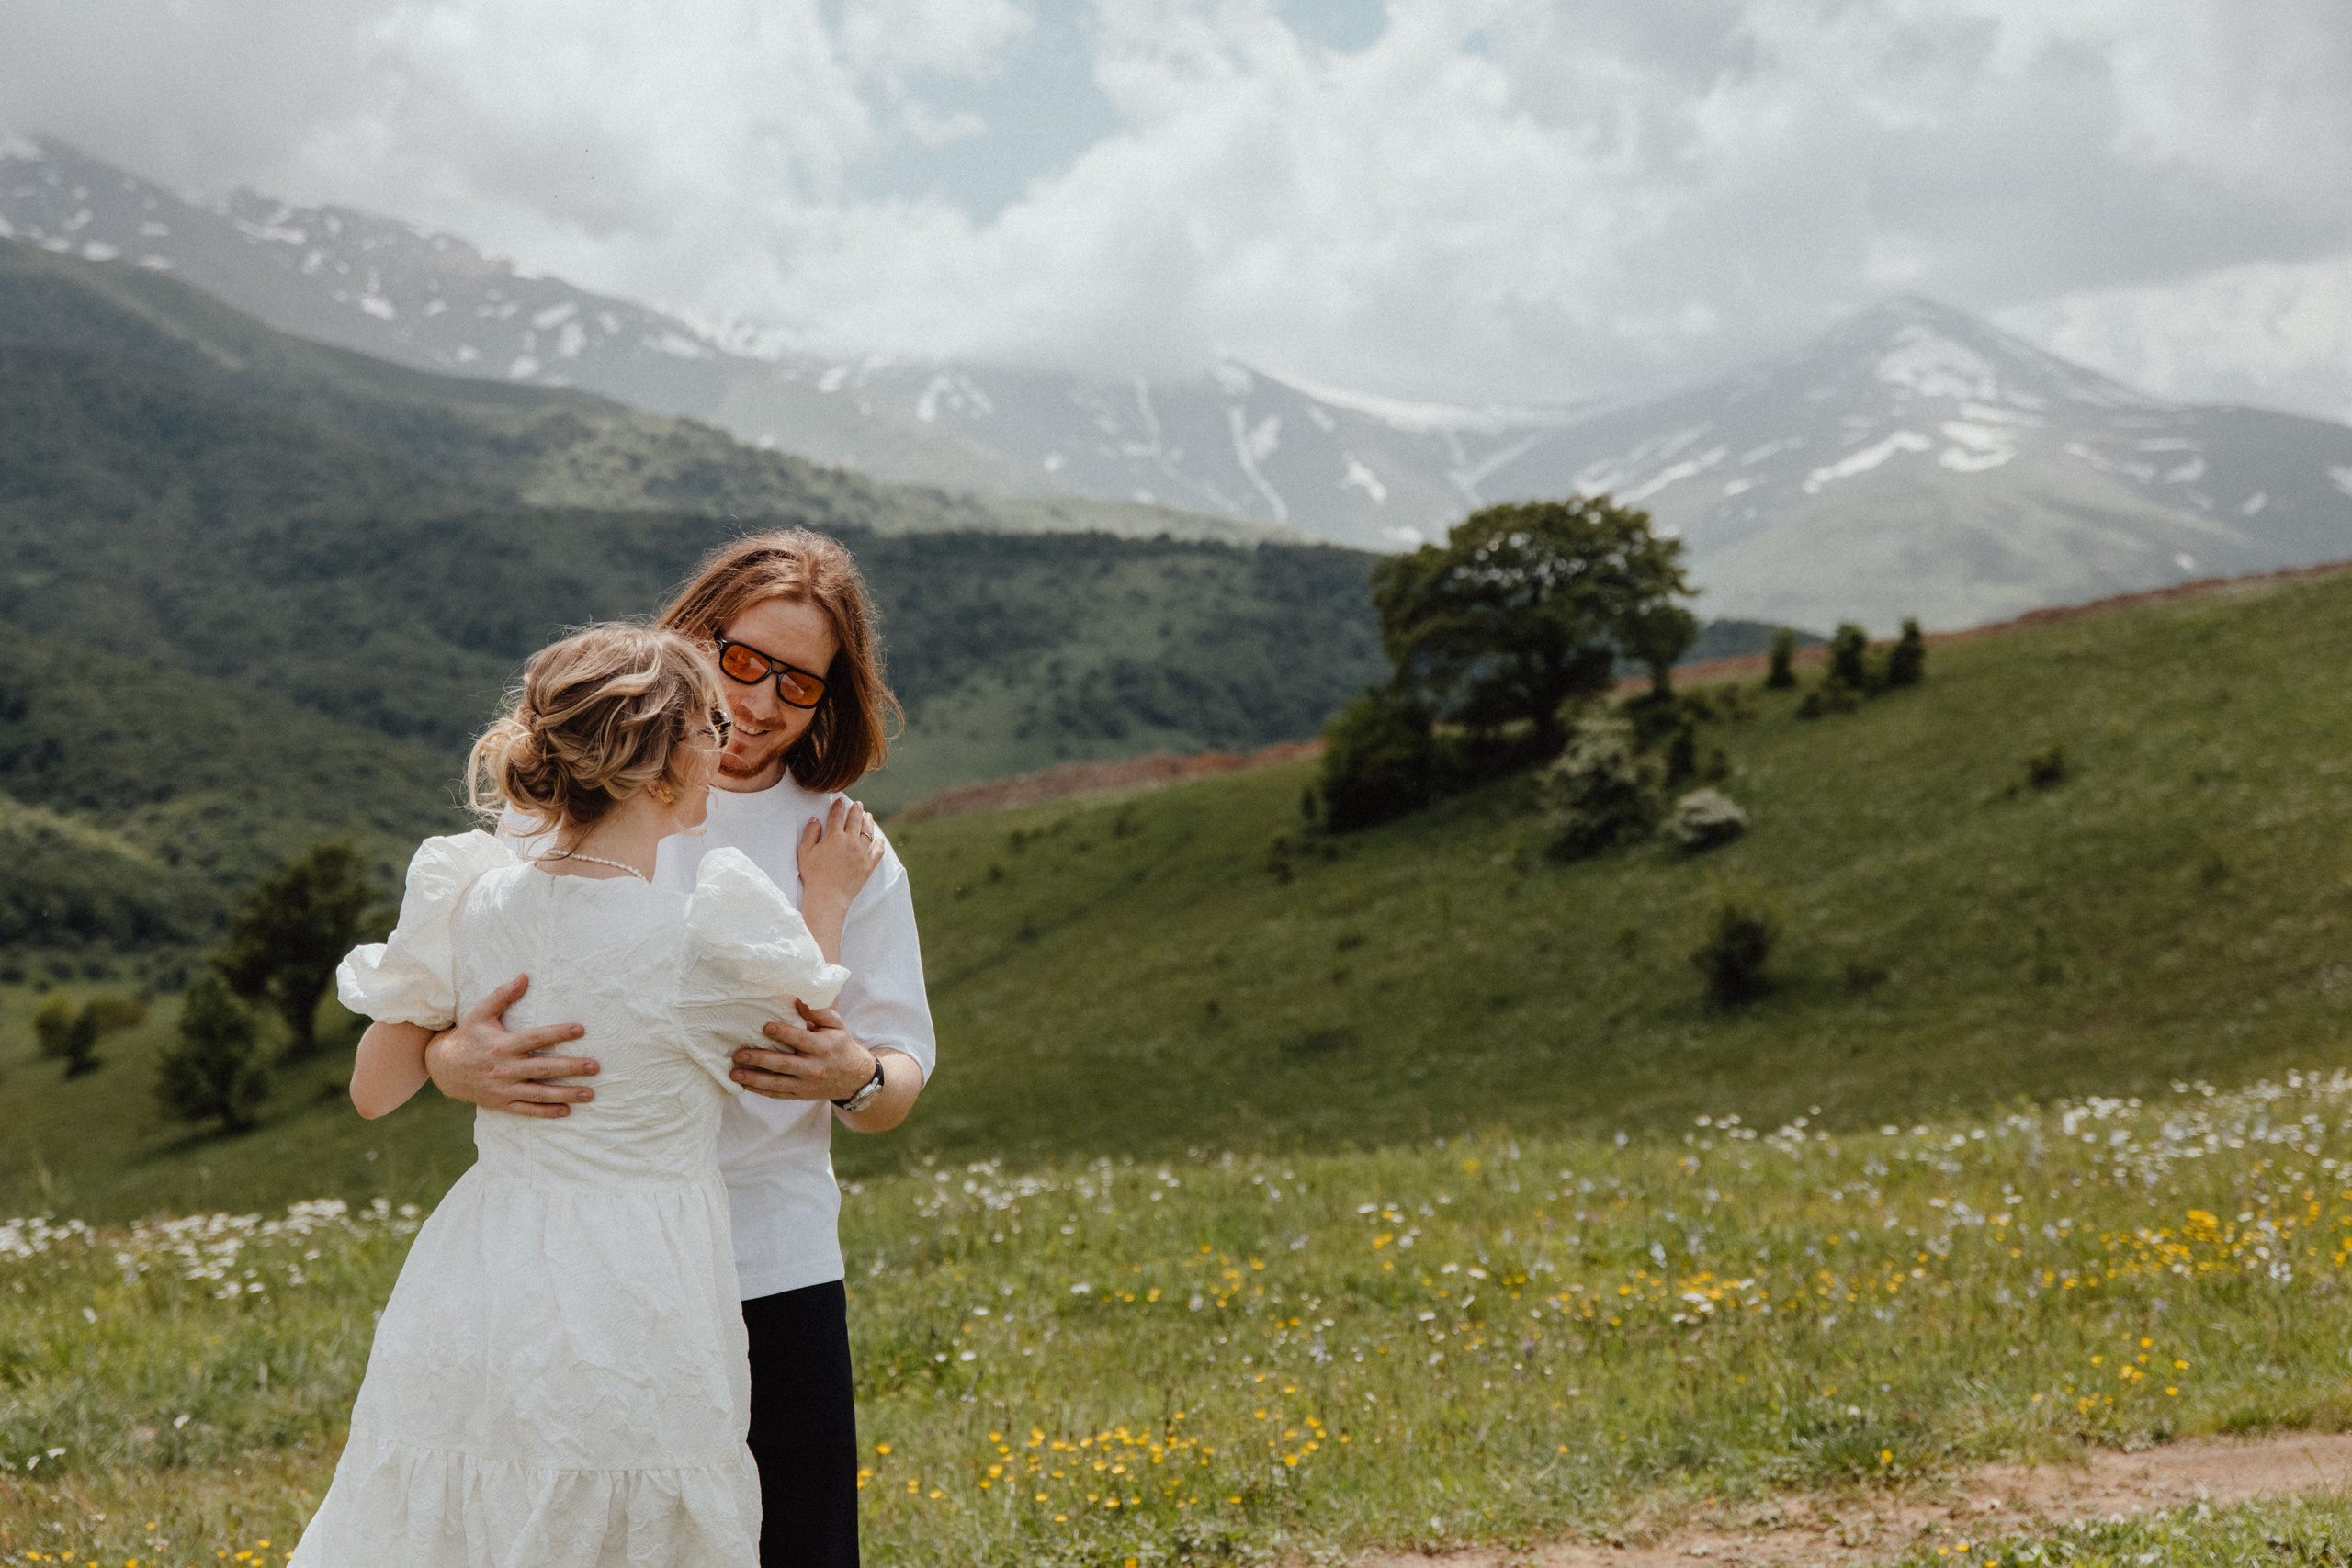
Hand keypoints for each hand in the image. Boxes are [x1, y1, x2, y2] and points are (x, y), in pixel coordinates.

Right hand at [423, 974, 598, 1118]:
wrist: (443, 1069)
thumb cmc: (468, 1036)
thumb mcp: (480, 1014)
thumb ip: (502, 996)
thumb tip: (524, 977)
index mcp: (502, 1045)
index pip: (535, 1038)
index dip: (558, 1033)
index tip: (580, 1029)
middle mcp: (505, 1069)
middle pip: (543, 1068)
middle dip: (571, 1067)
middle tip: (595, 1066)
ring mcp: (503, 1089)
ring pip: (539, 1093)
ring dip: (566, 1094)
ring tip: (590, 1093)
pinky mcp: (501, 1104)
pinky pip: (526, 1110)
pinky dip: (546, 1112)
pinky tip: (566, 1111)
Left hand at [731, 999, 876, 1101]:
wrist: (854, 1078)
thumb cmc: (840, 1045)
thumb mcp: (836, 1025)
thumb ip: (818, 1012)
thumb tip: (798, 998)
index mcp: (823, 1047)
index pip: (800, 1039)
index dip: (783, 1033)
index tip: (765, 1027)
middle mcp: (814, 1067)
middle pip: (784, 1064)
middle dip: (760, 1059)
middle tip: (739, 1054)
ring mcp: (806, 1084)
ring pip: (777, 1083)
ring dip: (754, 1078)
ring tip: (734, 1073)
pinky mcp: (800, 1095)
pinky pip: (777, 1094)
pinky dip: (760, 1090)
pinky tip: (743, 1084)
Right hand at [797, 798, 883, 914]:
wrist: (828, 897)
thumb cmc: (813, 875)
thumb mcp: (804, 852)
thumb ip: (810, 833)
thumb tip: (815, 819)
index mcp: (833, 836)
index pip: (837, 815)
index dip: (838, 806)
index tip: (840, 800)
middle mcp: (850, 841)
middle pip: (855, 819)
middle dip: (856, 809)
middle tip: (857, 804)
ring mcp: (861, 853)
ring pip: (868, 832)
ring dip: (868, 821)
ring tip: (868, 815)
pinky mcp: (869, 865)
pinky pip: (877, 851)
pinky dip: (879, 843)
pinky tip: (879, 839)